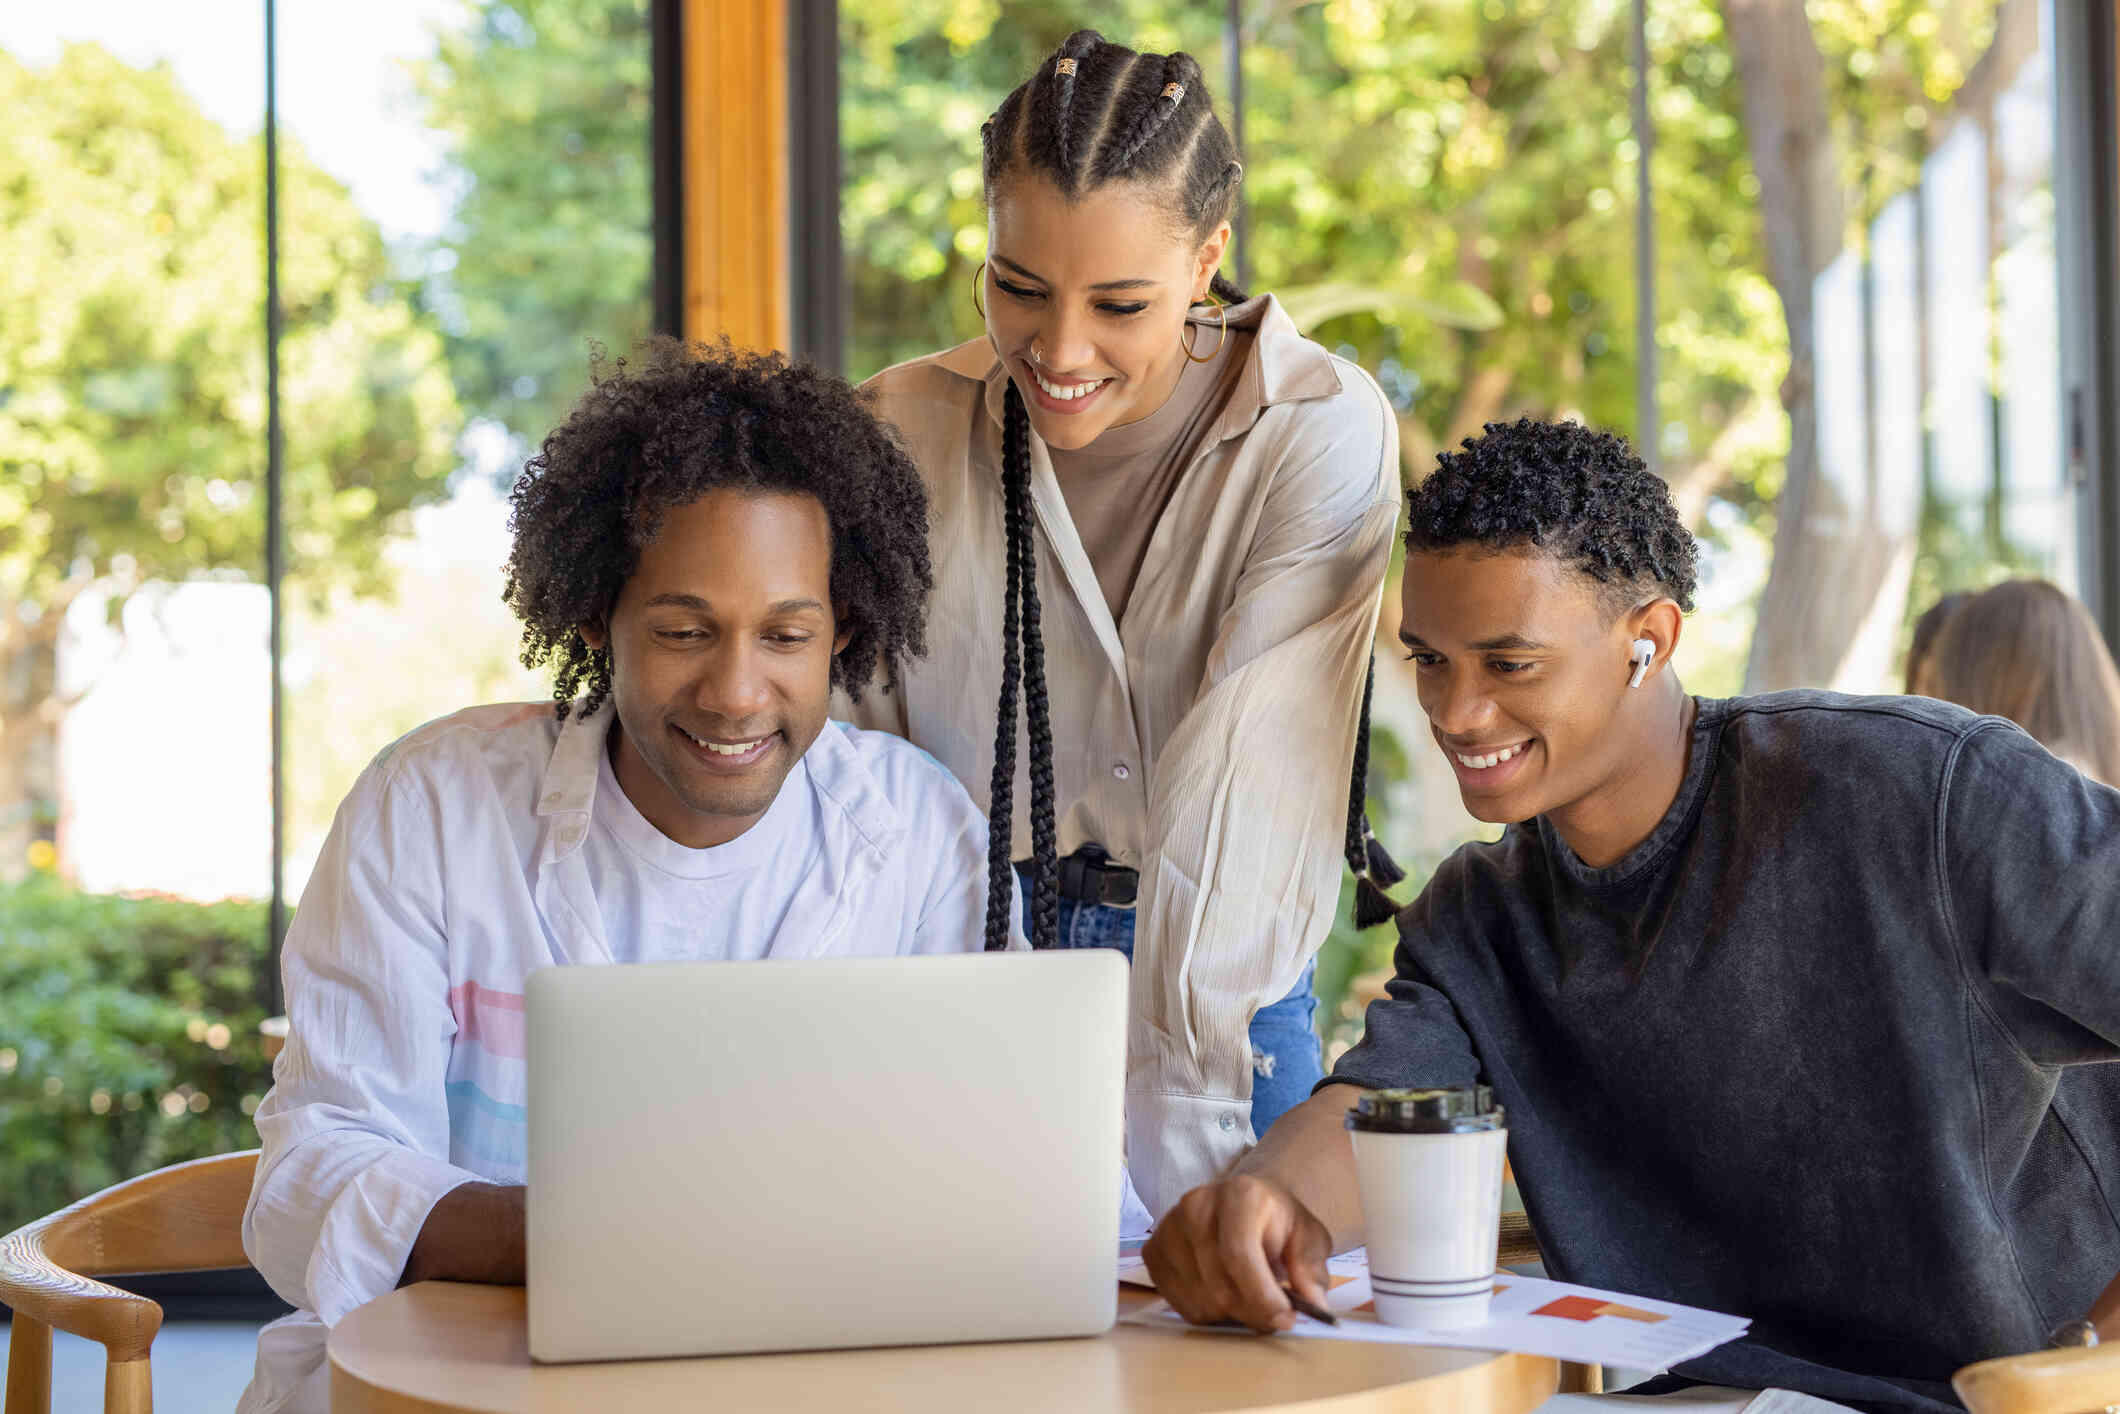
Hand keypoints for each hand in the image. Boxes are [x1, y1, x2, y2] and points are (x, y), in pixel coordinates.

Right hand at [1142, 1173, 1331, 1332]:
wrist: (1246, 1205)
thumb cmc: (1277, 1224)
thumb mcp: (1309, 1238)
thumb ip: (1311, 1268)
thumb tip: (1312, 1304)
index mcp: (1239, 1194)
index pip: (1238, 1253)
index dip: (1261, 1295)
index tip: (1285, 1318)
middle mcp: (1196, 1205)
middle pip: (1219, 1284)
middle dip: (1252, 1312)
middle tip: (1274, 1317)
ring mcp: (1169, 1228)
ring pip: (1200, 1300)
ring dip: (1231, 1314)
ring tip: (1248, 1297)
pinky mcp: (1153, 1252)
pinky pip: (1180, 1305)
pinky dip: (1207, 1313)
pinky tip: (1223, 1294)